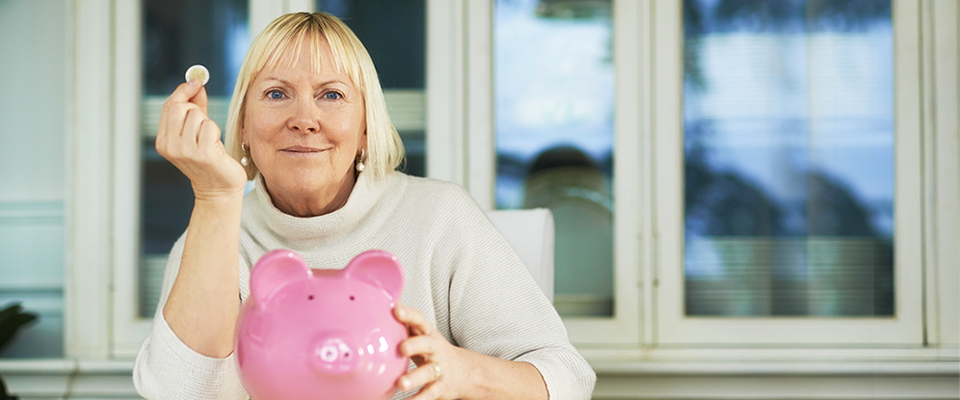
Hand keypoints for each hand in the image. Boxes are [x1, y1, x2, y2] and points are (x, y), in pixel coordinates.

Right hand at [155, 79, 246, 200]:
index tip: (196, 82)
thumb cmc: (209, 160)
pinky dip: (216, 131)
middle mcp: (170, 146)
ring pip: (197, 116)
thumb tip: (196, 84)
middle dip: (196, 109)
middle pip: (179, 107)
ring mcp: (185, 151)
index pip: (169, 106)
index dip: (183, 91)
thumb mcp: (196, 132)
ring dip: (208, 123)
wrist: (218, 189)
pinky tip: (216, 146)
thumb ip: (195, 107)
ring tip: (210, 140)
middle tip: (204, 122)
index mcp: (163, 142)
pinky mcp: (203, 154)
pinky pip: (210, 126)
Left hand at [393, 303, 476, 399]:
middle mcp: (435, 349)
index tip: (396, 310)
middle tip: (401, 348)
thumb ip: (407, 320)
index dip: (409, 315)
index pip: (419, 320)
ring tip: (401, 383)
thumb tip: (389, 298)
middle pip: (427, 344)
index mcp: (428, 334)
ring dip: (414, 378)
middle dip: (414, 345)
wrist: (465, 372)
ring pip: (428, 372)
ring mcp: (440, 368)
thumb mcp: (423, 333)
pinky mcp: (440, 387)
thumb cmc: (434, 350)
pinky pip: (429, 394)